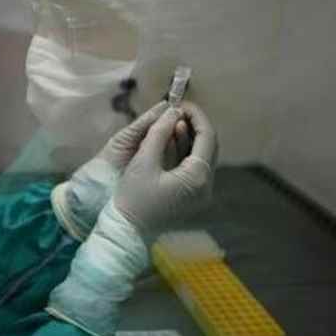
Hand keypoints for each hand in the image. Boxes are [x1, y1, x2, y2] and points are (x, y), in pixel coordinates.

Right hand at [112, 101, 218, 234]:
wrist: (126, 231)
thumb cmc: (132, 198)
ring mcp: (201, 194)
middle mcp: (206, 186)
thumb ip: (160, 132)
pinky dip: (186, 153)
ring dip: (190, 138)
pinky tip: (172, 141)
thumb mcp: (143, 161)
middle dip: (194, 125)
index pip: (207, 137)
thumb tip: (172, 111)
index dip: (196, 116)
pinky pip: (195, 169)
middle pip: (209, 147)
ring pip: (202, 157)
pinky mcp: (193, 198)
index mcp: (197, 177)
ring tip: (172, 122)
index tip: (181, 103)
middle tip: (177, 110)